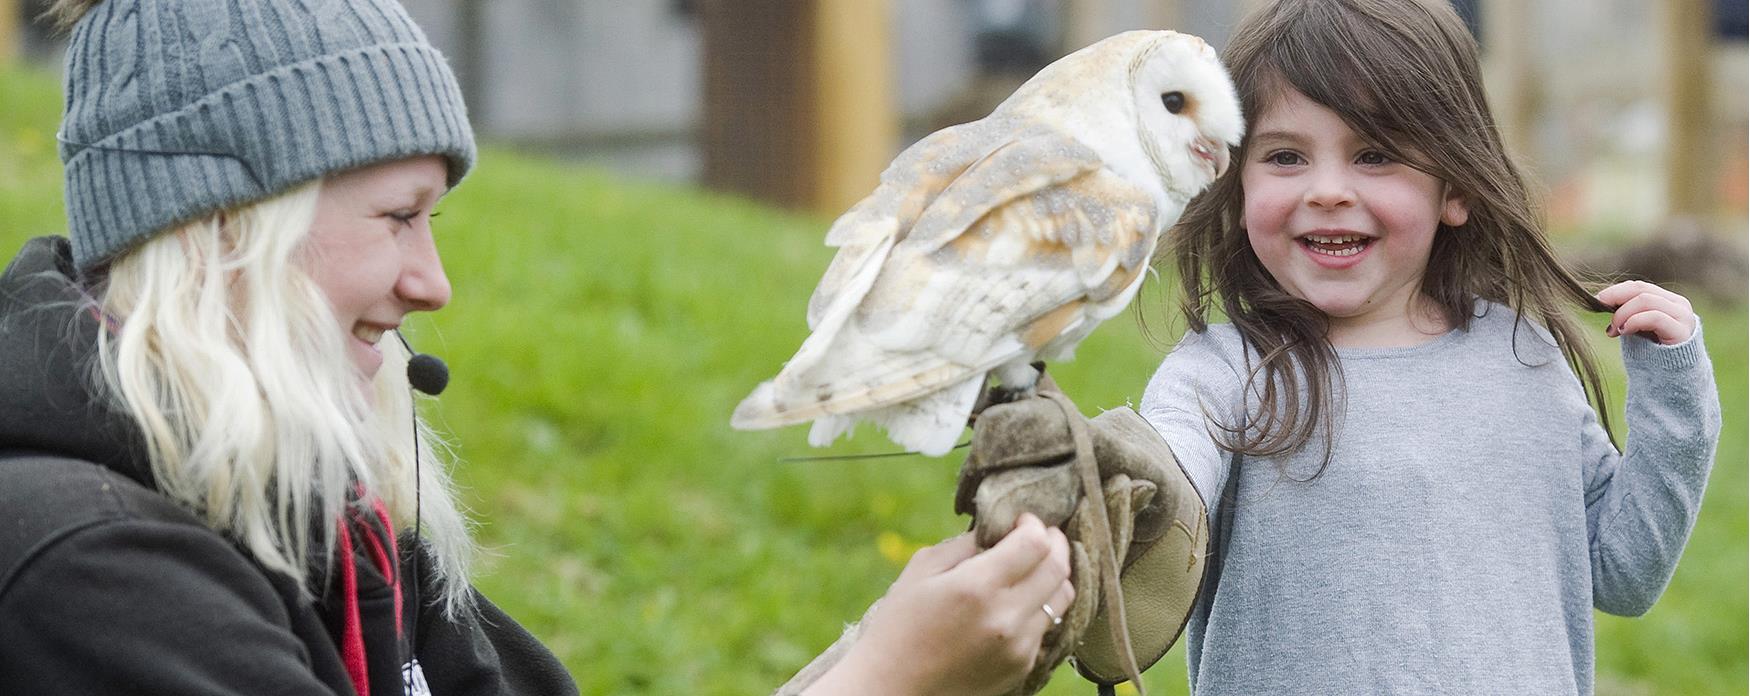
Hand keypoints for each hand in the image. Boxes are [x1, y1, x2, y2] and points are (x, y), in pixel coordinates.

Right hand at [808, 514, 1073, 695]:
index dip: (1033, 524)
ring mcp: (1019, 646)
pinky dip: (1040, 606)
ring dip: (1053, 574)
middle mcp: (1006, 617)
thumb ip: (964, 544)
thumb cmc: (899, 625)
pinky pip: (1047, 626)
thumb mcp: (922, 570)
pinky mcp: (1022, 666)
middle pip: (1058, 567)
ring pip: (1062, 597)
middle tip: (1040, 535)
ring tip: (1034, 566)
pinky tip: (1018, 601)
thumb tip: (998, 527)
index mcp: (977, 586)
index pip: (1034, 543)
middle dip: (1054, 542)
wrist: (894, 688)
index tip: (1021, 520)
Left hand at [1597, 280, 1696, 344]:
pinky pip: (1654, 317)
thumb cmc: (1652, 354)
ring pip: (1645, 300)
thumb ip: (1626, 314)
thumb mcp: (1636, 329)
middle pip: (1641, 290)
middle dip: (1616, 297)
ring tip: (1613, 328)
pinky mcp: (1682, 331)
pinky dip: (1634, 321)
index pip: (1638, 287)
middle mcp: (1678, 304)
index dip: (1615, 291)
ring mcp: (1682, 316)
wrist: (1672, 378)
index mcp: (1667, 301)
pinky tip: (1624, 331)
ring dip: (1623, 313)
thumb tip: (1601, 301)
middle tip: (1600, 308)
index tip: (1596, 300)